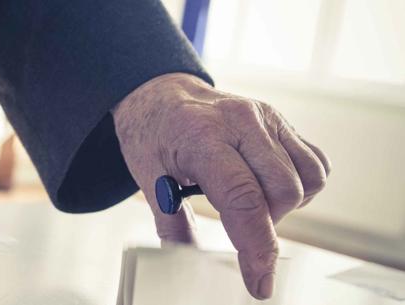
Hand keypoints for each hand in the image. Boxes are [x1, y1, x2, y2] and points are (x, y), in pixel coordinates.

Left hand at [112, 73, 330, 298]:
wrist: (159, 94)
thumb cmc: (151, 134)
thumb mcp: (147, 177)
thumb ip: (170, 223)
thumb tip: (185, 263)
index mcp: (202, 136)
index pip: (243, 198)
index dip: (256, 246)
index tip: (259, 282)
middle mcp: (241, 121)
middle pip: (282, 192)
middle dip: (266, 223)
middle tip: (235, 222)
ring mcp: (266, 117)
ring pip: (306, 179)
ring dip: (285, 205)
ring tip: (249, 201)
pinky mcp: (281, 120)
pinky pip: (315, 164)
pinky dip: (301, 185)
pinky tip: (267, 185)